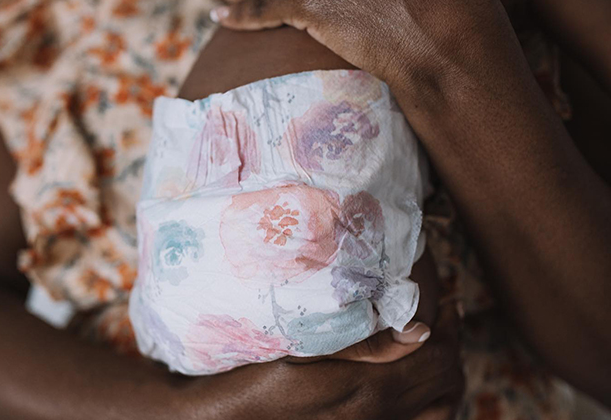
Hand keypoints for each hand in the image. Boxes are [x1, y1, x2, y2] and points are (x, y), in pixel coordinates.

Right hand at [203, 301, 462, 419]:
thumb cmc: (255, 383)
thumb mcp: (301, 353)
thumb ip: (362, 345)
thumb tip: (419, 330)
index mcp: (369, 393)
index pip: (438, 361)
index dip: (450, 327)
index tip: (448, 300)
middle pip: (446, 389)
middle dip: (453, 350)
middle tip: (446, 319)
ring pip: (439, 415)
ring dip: (444, 380)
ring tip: (434, 350)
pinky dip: (427, 405)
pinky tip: (411, 387)